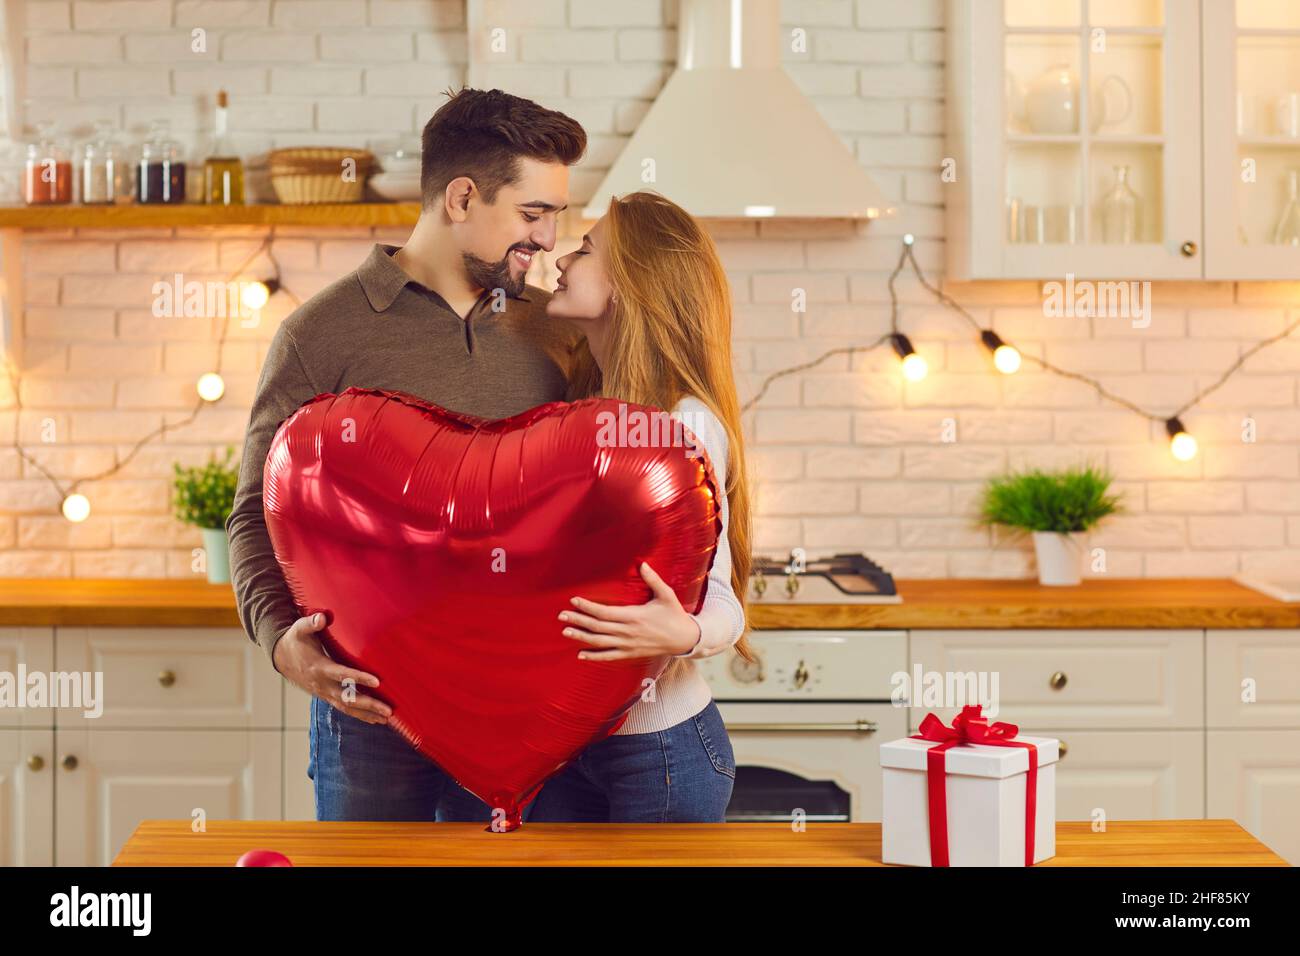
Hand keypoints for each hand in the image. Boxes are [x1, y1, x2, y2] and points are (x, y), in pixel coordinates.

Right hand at [272, 613, 392, 724]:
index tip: (377, 682)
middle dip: (369, 705)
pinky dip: (359, 715)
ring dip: (367, 714)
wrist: (281, 657)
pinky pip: (343, 708)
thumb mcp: (300, 629)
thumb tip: (322, 618)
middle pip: (347, 698)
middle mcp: (322, 684)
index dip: (359, 678)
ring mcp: (324, 692)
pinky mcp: (326, 696)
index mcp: (319, 667)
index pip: (341, 674)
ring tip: (386, 719)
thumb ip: (312, 623)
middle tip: (388, 711)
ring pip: (346, 707)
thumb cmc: (296, 641)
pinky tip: (374, 719)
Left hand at [559, 562, 700, 661]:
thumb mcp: (666, 594)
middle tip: (561, 615)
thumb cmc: (674, 615)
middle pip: (597, 626)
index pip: (605, 612)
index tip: (574, 600)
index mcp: (634, 616)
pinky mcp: (630, 654)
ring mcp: (628, 645)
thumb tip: (642, 563)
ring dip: (581, 636)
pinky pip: (609, 656)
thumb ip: (653, 579)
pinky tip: (580, 654)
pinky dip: (594, 656)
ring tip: (565, 630)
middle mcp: (628, 632)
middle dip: (578, 620)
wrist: (684, 639)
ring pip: (599, 642)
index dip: (588, 607)